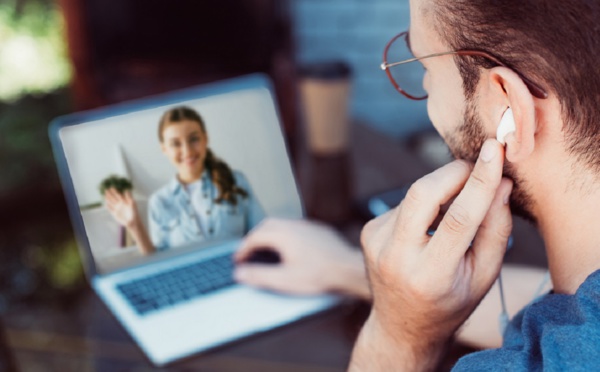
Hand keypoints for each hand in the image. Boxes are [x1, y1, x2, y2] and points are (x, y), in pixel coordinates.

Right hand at [104, 188, 139, 228]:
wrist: (132, 221)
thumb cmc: (134, 212)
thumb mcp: (132, 203)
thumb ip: (129, 197)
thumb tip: (126, 190)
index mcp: (124, 201)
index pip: (118, 195)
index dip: (114, 191)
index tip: (111, 187)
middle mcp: (120, 204)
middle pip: (113, 198)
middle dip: (110, 194)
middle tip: (106, 190)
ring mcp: (117, 209)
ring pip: (111, 203)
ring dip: (108, 199)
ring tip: (105, 195)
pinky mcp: (115, 214)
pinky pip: (111, 209)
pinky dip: (108, 207)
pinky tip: (106, 204)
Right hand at [234, 218, 368, 297]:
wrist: (349, 269)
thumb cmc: (320, 275)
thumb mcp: (284, 280)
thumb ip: (259, 276)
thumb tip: (240, 273)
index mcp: (282, 234)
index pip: (254, 237)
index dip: (243, 249)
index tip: (238, 259)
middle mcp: (294, 225)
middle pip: (266, 226)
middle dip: (254, 237)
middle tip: (248, 251)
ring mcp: (308, 226)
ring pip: (282, 224)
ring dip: (270, 234)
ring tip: (266, 249)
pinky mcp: (319, 230)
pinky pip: (296, 227)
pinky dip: (285, 235)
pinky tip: (289, 248)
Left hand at [350, 139, 512, 370]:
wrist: (401, 325)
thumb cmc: (450, 302)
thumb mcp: (484, 276)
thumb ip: (496, 230)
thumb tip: (502, 183)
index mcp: (431, 276)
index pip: (458, 218)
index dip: (479, 181)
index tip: (495, 151)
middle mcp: (396, 257)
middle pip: (422, 193)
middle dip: (455, 171)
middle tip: (480, 165)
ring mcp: (376, 243)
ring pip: (413, 194)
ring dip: (442, 189)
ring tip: (456, 208)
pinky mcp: (369, 231)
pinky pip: (404, 203)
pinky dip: (425, 203)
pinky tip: (430, 223)